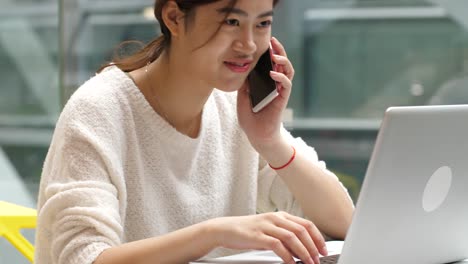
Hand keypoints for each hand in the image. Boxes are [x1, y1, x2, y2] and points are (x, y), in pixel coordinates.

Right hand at [208, 212, 326, 263]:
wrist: (225, 229)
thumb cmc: (248, 231)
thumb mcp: (269, 229)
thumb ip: (284, 236)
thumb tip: (301, 249)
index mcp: (280, 215)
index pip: (306, 224)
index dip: (318, 238)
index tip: (323, 250)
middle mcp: (275, 218)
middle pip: (302, 231)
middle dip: (313, 247)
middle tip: (317, 260)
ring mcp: (266, 226)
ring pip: (292, 237)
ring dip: (303, 252)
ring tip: (308, 263)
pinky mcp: (258, 236)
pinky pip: (277, 245)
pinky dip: (287, 256)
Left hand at [237, 37, 294, 150]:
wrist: (257, 135)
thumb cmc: (250, 118)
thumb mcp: (242, 97)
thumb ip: (244, 84)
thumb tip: (242, 68)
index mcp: (266, 82)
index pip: (270, 63)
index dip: (269, 52)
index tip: (264, 42)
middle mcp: (275, 84)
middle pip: (281, 63)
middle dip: (279, 50)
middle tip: (273, 41)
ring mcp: (280, 91)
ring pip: (288, 71)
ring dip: (283, 61)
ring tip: (275, 55)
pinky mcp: (282, 99)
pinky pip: (286, 85)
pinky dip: (281, 77)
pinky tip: (273, 73)